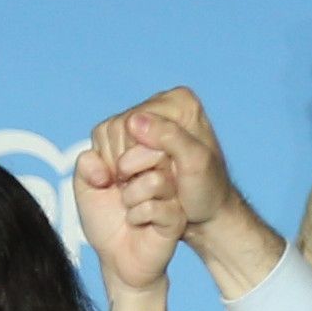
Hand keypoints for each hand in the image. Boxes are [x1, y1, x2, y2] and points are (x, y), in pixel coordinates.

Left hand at [74, 108, 184, 296]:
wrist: (118, 261)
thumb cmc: (105, 224)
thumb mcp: (85, 189)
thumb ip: (86, 165)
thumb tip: (99, 160)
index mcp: (139, 155)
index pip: (126, 130)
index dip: (108, 153)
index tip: (104, 176)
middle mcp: (159, 168)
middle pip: (148, 148)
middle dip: (121, 170)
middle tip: (117, 189)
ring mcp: (171, 191)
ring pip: (153, 179)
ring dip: (129, 198)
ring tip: (128, 209)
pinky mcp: (176, 215)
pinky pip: (154, 206)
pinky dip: (136, 216)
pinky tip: (136, 223)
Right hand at [110, 86, 285, 298]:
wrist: (205, 210)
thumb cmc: (205, 190)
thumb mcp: (195, 163)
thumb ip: (169, 137)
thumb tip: (133, 121)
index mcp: (180, 101)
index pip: (131, 122)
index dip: (135, 153)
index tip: (159, 173)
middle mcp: (162, 103)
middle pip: (117, 128)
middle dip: (127, 160)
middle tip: (151, 179)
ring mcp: (147, 119)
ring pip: (108, 139)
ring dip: (120, 166)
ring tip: (143, 180)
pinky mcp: (134, 135)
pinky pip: (106, 146)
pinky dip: (113, 167)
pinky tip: (133, 179)